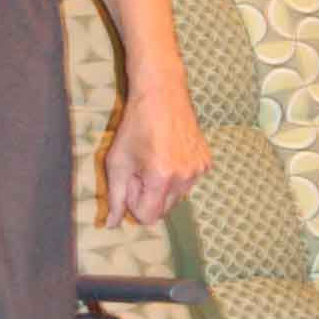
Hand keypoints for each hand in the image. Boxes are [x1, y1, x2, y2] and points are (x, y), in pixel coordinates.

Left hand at [103, 82, 209, 227]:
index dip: (134, 204)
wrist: (162, 93)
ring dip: (163, 187)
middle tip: (141, 169)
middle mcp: (184, 178)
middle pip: (163, 210)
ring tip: (155, 159)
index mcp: (161, 179)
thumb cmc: (135, 125)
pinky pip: (188, 183)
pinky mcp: (206, 162)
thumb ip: (115, 196)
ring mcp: (199, 170)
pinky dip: (177, 176)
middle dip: (149, 196)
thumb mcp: (117, 161)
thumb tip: (112, 224)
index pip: (148, 218)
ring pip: (176, 198)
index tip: (131, 182)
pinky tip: (169, 153)